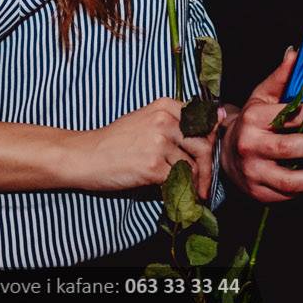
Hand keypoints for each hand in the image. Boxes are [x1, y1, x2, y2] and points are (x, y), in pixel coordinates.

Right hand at [74, 97, 221, 198]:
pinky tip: (176, 196)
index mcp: (165, 106)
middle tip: (204, 183)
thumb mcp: (145, 119)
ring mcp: (158, 144)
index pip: (203, 122)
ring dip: (194, 182)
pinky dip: (180, 190)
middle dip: (207, 167)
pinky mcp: (152, 167)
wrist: (85, 156)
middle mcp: (164, 121)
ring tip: (192, 193)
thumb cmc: (116, 140)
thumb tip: (216, 119)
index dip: (209, 141)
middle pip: (203, 145)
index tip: (209, 156)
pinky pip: (178, 180)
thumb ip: (176, 121)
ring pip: (192, 165)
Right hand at [219, 48, 302, 202]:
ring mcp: (253, 173)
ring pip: (290, 181)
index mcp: (253, 119)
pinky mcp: (258, 193)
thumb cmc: (250, 121)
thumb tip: (295, 52)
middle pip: (290, 149)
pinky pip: (287, 195)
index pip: (289, 116)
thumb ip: (280, 77)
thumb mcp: (261, 97)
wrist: (223, 152)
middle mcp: (250, 146)